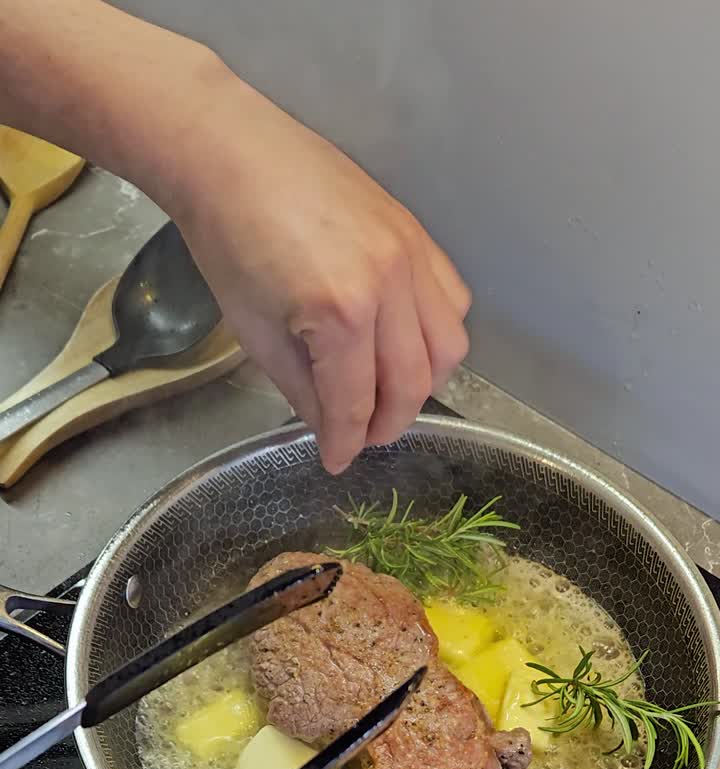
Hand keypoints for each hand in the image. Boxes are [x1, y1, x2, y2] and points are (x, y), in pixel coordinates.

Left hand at [169, 73, 470, 472]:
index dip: (347, 445)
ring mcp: (411, 256)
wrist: (231, 156)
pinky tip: (404, 342)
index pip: (358, 404)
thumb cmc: (229, 243)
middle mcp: (389, 286)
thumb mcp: (257, 335)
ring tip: (387, 392)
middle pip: (412, 383)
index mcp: (340, 315)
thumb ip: (304, 392)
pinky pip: (453, 301)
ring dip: (422, 383)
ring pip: (448, 347)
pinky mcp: (417, 235)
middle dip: (388, 423)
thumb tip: (333, 429)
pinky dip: (437, 334)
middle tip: (362, 436)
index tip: (337, 462)